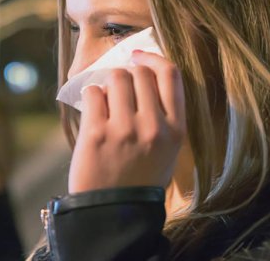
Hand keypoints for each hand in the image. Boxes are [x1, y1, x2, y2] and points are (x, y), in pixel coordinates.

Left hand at [68, 51, 185, 192]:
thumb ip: (163, 116)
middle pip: (140, 73)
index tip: (138, 56)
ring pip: (116, 78)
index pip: (171, 75)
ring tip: (106, 106)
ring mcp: (125, 129)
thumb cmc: (140, 179)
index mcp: (176, 129)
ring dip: (109, 86)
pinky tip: (94, 114)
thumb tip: (144, 75)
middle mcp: (154, 126)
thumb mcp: (168, 151)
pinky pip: (93, 93)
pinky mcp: (97, 133)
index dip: (153, 58)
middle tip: (119, 92)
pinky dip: (92, 98)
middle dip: (127, 75)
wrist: (114, 212)